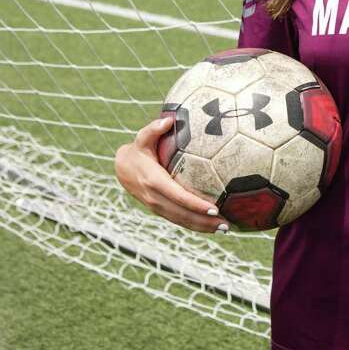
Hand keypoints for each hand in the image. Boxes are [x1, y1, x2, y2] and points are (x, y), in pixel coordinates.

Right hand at [114, 115, 227, 233]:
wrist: (121, 168)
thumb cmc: (138, 149)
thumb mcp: (142, 138)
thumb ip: (153, 129)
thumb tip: (168, 120)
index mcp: (153, 181)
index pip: (178, 196)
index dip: (195, 204)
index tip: (214, 208)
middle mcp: (154, 197)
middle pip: (182, 214)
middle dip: (203, 221)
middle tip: (226, 224)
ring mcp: (156, 206)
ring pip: (181, 220)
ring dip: (202, 227)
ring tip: (225, 229)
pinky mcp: (159, 210)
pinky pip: (178, 220)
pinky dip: (194, 225)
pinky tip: (212, 227)